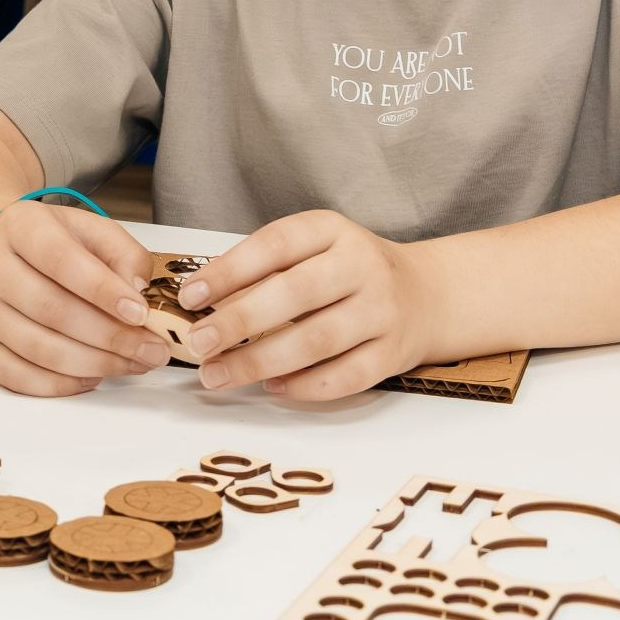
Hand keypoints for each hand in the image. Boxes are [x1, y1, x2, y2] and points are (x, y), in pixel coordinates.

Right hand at [0, 200, 170, 396]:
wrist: (5, 253)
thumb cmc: (56, 243)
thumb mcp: (92, 230)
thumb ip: (123, 254)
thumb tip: (138, 292)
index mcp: (21, 227)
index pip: (60, 259)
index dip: (102, 290)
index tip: (140, 313)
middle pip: (50, 309)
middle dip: (109, 336)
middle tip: (152, 350)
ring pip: (37, 348)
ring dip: (94, 363)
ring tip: (134, 364)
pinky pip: (17, 377)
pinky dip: (60, 384)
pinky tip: (93, 376)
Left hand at [180, 210, 434, 401]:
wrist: (429, 294)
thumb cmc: (349, 271)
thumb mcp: (314, 248)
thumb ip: (266, 267)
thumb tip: (203, 303)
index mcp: (332, 231)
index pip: (275, 245)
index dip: (229, 271)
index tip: (190, 296)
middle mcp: (362, 266)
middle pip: (295, 294)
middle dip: (239, 322)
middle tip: (197, 343)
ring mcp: (382, 311)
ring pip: (317, 340)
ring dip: (260, 361)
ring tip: (218, 374)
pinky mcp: (395, 353)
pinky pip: (347, 377)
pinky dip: (305, 386)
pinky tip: (272, 387)